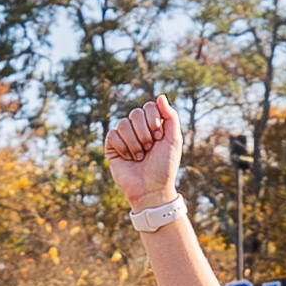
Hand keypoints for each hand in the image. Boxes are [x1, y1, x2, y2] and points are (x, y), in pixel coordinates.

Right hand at [105, 94, 183, 208]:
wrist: (151, 189)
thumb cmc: (165, 166)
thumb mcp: (173, 140)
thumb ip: (170, 116)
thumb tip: (160, 96)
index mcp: (153, 124)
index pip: (149, 106)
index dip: (154, 120)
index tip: (159, 138)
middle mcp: (138, 128)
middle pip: (135, 113)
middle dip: (144, 133)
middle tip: (149, 149)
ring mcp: (124, 136)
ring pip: (123, 124)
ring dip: (134, 143)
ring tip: (140, 157)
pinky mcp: (112, 146)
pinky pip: (113, 135)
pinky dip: (123, 148)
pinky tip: (128, 159)